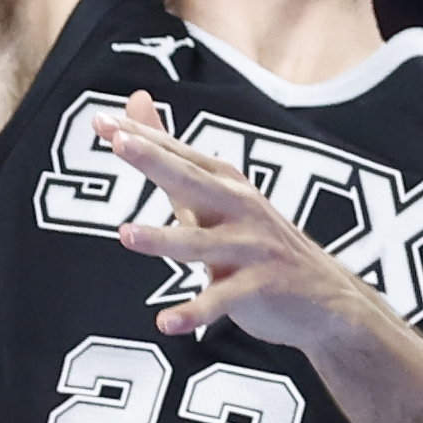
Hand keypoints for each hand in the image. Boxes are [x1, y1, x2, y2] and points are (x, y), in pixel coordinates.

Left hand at [104, 95, 370, 350]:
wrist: (322, 296)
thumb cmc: (254, 238)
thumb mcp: (214, 192)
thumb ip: (169, 153)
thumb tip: (135, 99)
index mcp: (224, 182)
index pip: (176, 154)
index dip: (140, 137)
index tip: (101, 121)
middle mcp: (238, 207)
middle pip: (190, 181)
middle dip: (155, 161)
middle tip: (120, 144)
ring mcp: (249, 247)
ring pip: (199, 243)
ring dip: (162, 239)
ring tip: (125, 234)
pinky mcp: (257, 288)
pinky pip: (219, 301)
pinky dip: (193, 312)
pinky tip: (165, 323)